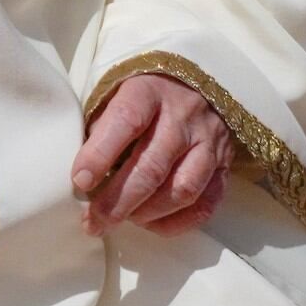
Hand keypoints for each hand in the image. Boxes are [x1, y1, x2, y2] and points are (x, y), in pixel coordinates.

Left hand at [74, 72, 232, 236]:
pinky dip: (177, 223)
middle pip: (152, 167)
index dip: (101, 154)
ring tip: (124, 219)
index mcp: (149, 91)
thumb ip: (100, 127)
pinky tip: (152, 224)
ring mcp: (208, 142)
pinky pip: (206, 204)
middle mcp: (183, 116)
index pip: (126, 121)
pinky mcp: (224, 165)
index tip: (80, 180)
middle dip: (118, 201)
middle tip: (95, 221)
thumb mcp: (115, 92)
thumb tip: (84, 174)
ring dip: (147, 214)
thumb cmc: (143, 94)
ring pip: (181, 190)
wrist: (194, 81)